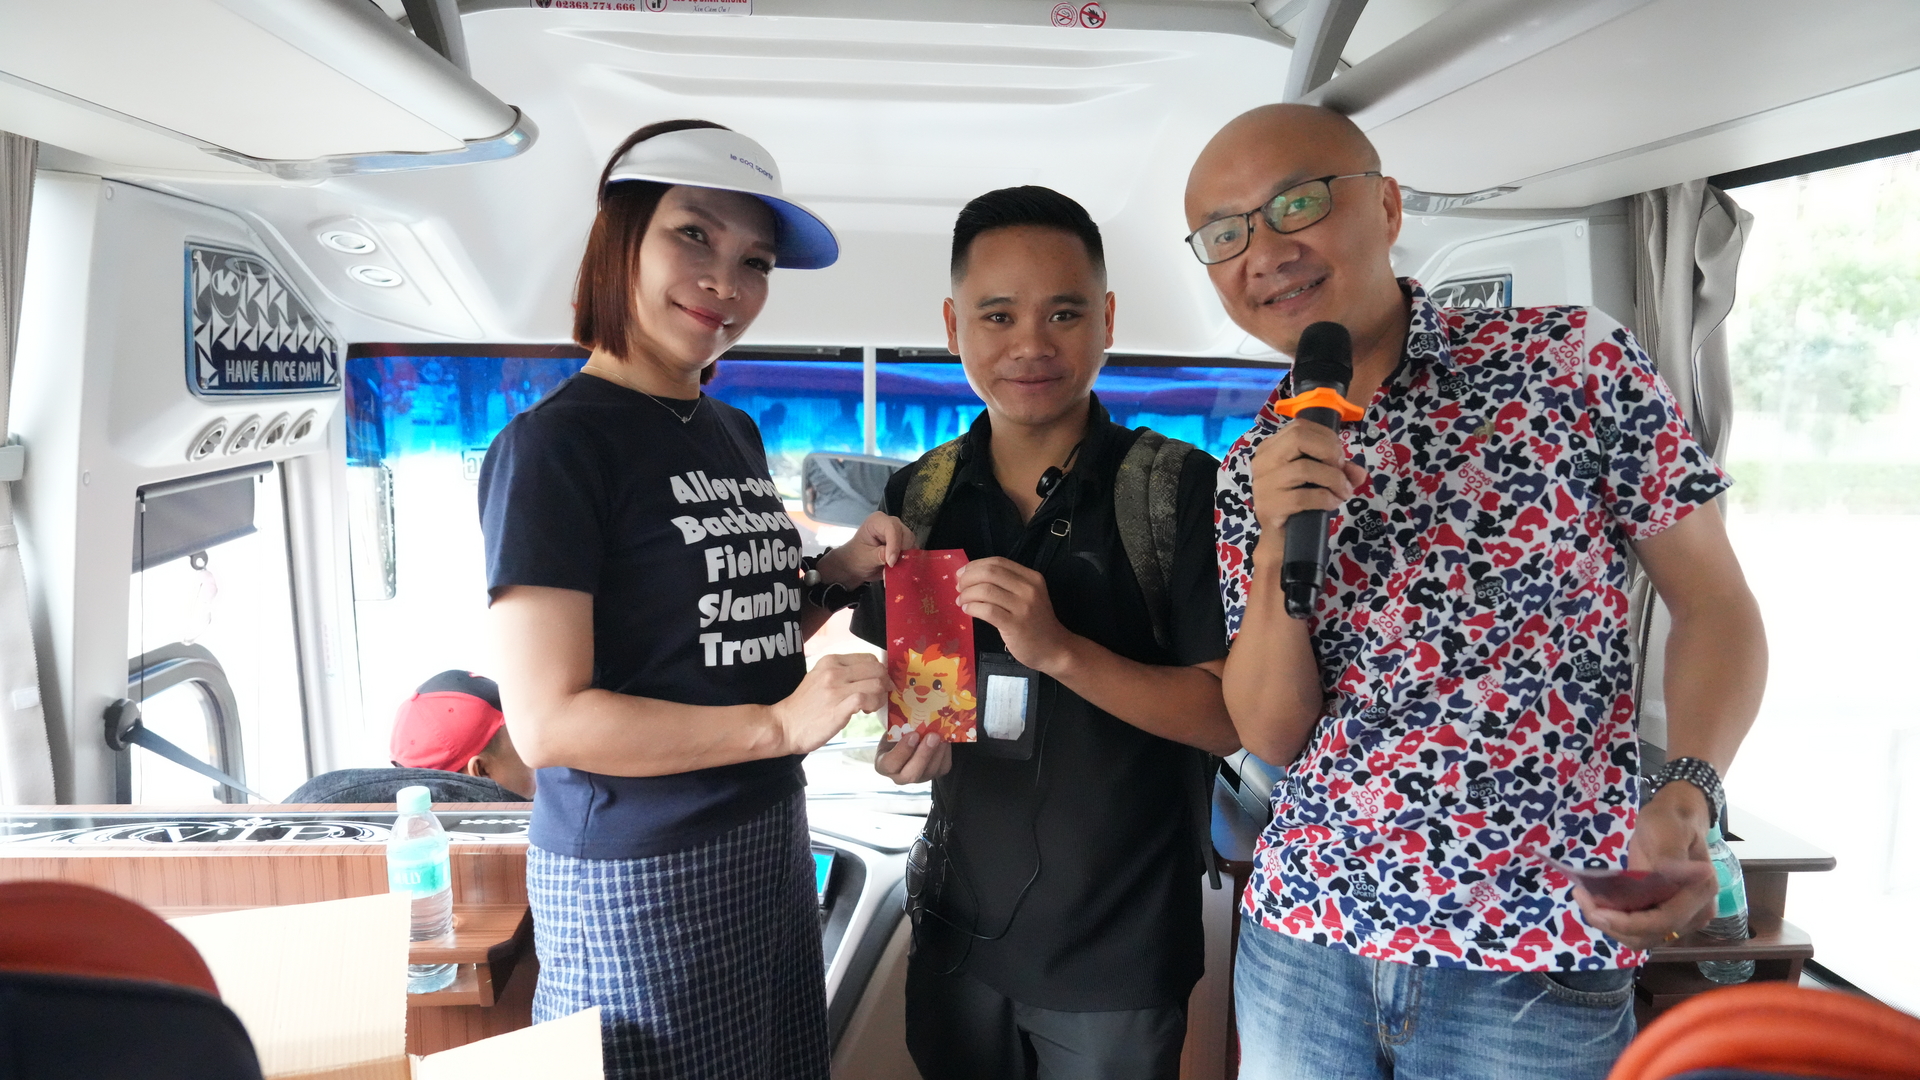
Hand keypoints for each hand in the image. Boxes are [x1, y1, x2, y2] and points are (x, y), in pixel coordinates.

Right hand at [770, 654, 889, 755]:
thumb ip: (842, 673)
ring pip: (876, 683)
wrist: (784, 726)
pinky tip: (865, 712)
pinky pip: (867, 699)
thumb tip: (869, 676)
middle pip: (876, 669)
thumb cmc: (804, 706)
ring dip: (880, 696)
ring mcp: (836, 689)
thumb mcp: (819, 678)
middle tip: (879, 696)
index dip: (879, 671)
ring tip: (870, 706)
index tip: (878, 684)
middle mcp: (834, 671)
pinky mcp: (839, 707)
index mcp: (830, 661)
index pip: (869, 658)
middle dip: (884, 683)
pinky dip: (873, 705)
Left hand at [817, 513, 913, 586]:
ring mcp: (900, 533)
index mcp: (878, 520)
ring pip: (912, 543)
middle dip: (902, 552)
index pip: (892, 528)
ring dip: (906, 558)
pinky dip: (908, 561)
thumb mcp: (865, 558)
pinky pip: (913, 551)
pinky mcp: (905, 544)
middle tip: (893, 567)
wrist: (856, 565)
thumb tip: (892, 558)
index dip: (894, 545)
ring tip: (894, 569)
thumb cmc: (856, 558)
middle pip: (906, 535)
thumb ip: (878, 556)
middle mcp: (891, 523)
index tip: (890, 562)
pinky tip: (899, 569)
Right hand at [874, 730, 952, 784]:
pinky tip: (946, 738)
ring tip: (942, 734)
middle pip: (911, 775)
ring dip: (938, 752)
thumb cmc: (897, 732)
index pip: (890, 764)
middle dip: (923, 755)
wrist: (909, 738)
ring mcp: (919, 778)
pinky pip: (942, 767)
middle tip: (932, 736)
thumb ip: (897, 727)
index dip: (902, 751)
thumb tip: (911, 712)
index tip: (913, 734)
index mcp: (884, 765)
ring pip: (930, 772)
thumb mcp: (892, 729)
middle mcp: (900, 776)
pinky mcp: (935, 774)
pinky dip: (946, 752)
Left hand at [955, 557, 1076, 673]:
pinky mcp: (1015, 625)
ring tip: (961, 601)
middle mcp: (1029, 588)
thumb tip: (970, 577)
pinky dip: (972, 608)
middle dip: (968, 578)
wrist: (1054, 649)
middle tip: (959, 587)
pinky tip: (968, 611)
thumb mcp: (1028, 596)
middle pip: (990, 573)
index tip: (962, 574)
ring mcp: (1023, 607)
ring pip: (986, 591)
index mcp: (1032, 577)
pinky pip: (986, 610)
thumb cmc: (1036, 623)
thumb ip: (1006, 585)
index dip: (975, 565)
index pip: (998, 562)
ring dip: (967, 594)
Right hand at [1248, 422, 1367, 547]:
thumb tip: (1359, 472)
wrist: (1281, 541)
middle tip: (1340, 471)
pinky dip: (1325, 498)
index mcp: (1271, 448)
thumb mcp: (1321, 480)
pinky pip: (1304, 496)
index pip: (1300, 426)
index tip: (1339, 457)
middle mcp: (1263, 462)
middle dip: (1329, 452)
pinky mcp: (1270, 506)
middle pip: (1299, 438)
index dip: (1327, 438)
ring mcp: (1263, 484)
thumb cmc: (1299, 504)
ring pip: (1304, 468)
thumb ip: (1340, 470)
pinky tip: (1332, 504)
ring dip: (1333, 480)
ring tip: (1343, 492)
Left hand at [1576, 784, 1720, 949]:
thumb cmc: (1668, 822)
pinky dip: (1616, 921)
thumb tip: (1695, 873)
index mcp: (1700, 892)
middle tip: (1582, 898)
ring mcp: (1681, 918)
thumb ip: (1670, 855)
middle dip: (1613, 925)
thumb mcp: (1664, 830)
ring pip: (1641, 937)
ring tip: (1585, 897)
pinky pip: (1638, 930)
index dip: (1628, 923)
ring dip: (1611, 925)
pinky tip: (1596, 901)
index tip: (1595, 911)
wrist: (1674, 820)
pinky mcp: (1664, 917)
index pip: (1664, 922)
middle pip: (1650, 936)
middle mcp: (1695, 912)